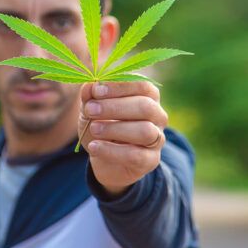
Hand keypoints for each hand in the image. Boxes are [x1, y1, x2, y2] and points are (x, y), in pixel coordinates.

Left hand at [78, 80, 167, 198]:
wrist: (105, 161)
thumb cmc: (102, 127)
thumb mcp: (91, 110)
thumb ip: (90, 97)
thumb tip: (89, 86)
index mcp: (148, 97)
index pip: (142, 86)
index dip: (120, 87)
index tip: (96, 90)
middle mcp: (158, 116)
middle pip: (146, 107)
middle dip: (116, 107)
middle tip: (91, 110)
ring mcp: (157, 139)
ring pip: (145, 131)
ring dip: (115, 129)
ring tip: (93, 129)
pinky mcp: (151, 160)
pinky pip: (135, 155)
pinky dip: (111, 150)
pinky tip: (94, 147)